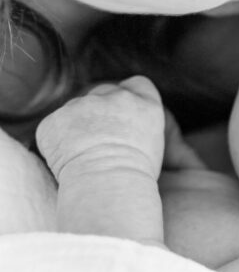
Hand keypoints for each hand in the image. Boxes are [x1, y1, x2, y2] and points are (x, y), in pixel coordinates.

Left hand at [36, 75, 165, 183]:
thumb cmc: (134, 179)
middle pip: (104, 92)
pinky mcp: (55, 119)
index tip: (123, 114)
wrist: (107, 186)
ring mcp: (81, 105)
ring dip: (77, 126)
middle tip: (99, 142)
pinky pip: (54, 126)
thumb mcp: (151, 147)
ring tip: (84, 157)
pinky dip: (56, 141)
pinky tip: (67, 162)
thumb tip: (120, 129)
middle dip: (100, 112)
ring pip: (76, 109)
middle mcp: (114, 97)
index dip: (129, 97)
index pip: (137, 85)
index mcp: (143, 104)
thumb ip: (136, 126)